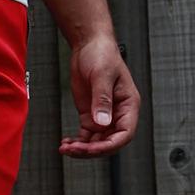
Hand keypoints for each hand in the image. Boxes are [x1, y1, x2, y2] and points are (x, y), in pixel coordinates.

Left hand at [59, 34, 140, 157]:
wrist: (88, 45)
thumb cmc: (102, 54)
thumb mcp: (102, 76)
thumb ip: (102, 100)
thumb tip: (103, 122)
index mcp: (128, 105)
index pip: (125, 134)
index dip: (109, 145)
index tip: (92, 148)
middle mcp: (117, 113)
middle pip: (109, 142)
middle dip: (91, 149)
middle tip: (73, 149)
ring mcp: (103, 115)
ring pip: (96, 141)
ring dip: (82, 148)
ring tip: (66, 147)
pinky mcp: (90, 115)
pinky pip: (86, 136)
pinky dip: (77, 142)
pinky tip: (66, 143)